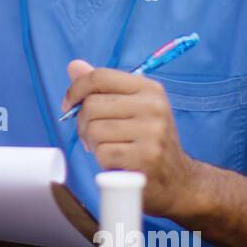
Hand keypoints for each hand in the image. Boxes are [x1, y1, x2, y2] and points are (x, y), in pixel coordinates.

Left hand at [61, 59, 198, 217]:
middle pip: (92, 105)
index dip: (76, 89)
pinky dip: (103, 161)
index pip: (100, 77)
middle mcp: (153, 107)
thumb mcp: (132, 108)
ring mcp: (151, 133)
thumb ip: (103, 87)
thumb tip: (74, 66)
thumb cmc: (147, 142)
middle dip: (84, 124)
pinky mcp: (145, 158)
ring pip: (94, 130)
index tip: (68, 105)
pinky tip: (118, 163)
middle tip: (95, 137)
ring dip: (93, 144)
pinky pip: (103, 153)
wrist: (178, 181)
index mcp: (149, 89)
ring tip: (110, 149)